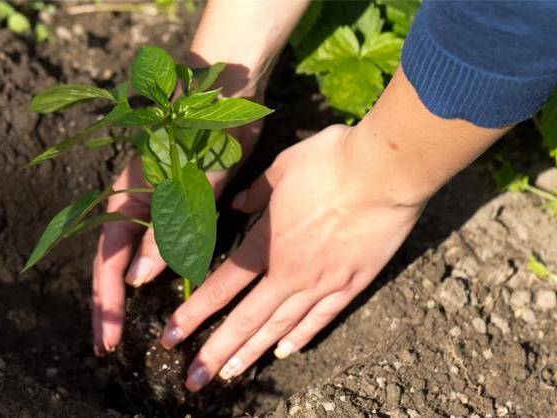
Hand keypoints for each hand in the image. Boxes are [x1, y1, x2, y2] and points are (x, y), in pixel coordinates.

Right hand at [92, 119, 259, 355]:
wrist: (225, 96)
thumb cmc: (205, 133)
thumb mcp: (188, 186)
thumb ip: (164, 232)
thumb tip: (135, 280)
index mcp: (127, 199)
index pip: (108, 261)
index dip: (107, 301)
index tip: (108, 338)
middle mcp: (133, 204)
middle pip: (112, 261)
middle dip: (109, 303)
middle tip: (107, 343)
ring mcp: (153, 202)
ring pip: (134, 254)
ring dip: (130, 289)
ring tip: (128, 323)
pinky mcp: (176, 200)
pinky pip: (160, 240)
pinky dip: (158, 266)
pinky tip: (162, 286)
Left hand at [159, 125, 425, 391]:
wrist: (385, 171)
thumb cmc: (330, 162)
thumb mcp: (281, 168)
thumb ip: (255, 193)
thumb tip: (236, 204)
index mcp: (268, 242)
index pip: (222, 286)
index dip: (194, 313)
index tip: (171, 336)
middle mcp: (290, 272)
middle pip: (247, 319)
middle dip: (217, 351)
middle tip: (194, 379)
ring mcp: (323, 283)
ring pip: (281, 326)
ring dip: (253, 352)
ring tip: (231, 374)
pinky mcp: (352, 284)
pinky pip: (321, 318)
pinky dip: (301, 337)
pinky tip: (285, 352)